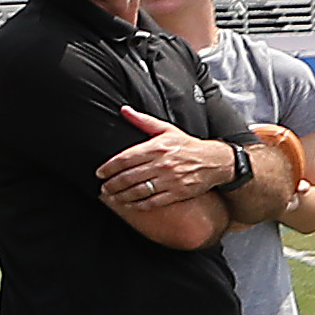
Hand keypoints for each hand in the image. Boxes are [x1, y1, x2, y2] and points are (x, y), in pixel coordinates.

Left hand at [99, 111, 233, 209]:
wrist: (215, 161)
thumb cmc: (186, 145)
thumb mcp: (166, 130)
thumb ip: (143, 121)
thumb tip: (124, 110)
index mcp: (158, 147)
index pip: (126, 159)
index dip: (109, 168)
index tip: (99, 173)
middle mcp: (163, 163)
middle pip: (129, 177)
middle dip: (112, 184)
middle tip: (103, 188)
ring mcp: (171, 179)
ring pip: (138, 191)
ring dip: (121, 196)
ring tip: (112, 197)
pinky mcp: (178, 192)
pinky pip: (153, 202)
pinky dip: (137, 205)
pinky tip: (128, 205)